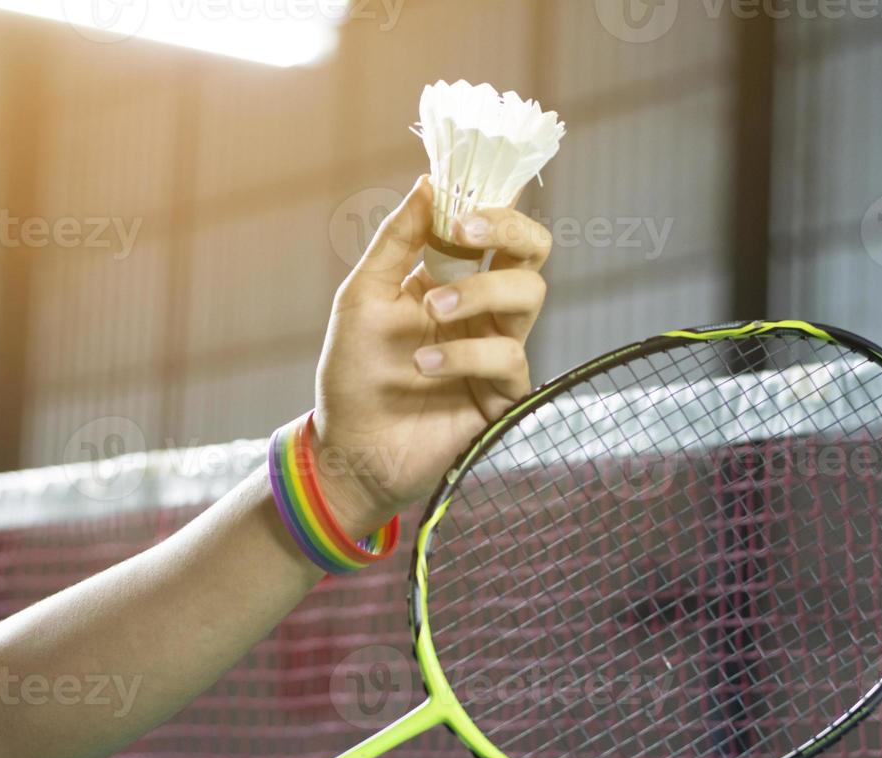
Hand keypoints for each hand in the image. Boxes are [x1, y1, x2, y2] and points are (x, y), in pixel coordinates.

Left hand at [313, 175, 552, 533]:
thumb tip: (428, 183)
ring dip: (478, 292)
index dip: (486, 202)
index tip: (456, 198)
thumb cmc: (352, 375)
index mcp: (452, 279)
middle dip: (507, 227)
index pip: (492, 227)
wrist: (349, 451)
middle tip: (464, 229)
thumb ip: (397, 240)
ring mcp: (496, 349)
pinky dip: (464, 354)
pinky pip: (507, 356)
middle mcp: (482, 309)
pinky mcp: (504, 393)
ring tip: (431, 311)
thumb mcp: (363, 296)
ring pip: (529, 294)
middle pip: (532, 250)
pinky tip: (424, 366)